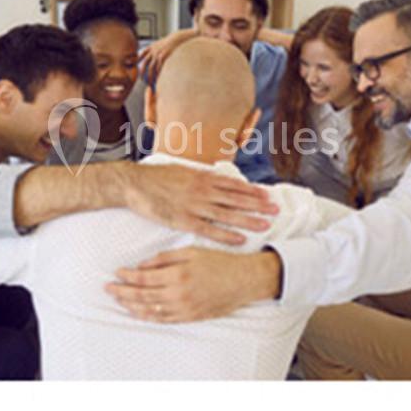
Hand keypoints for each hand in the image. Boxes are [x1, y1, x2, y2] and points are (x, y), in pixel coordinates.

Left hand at [107, 247, 281, 322]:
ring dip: (132, 306)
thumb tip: (142, 266)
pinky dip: (148, 316)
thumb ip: (164, 258)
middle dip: (122, 292)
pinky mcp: (190, 317)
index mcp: (178, 274)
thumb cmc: (219, 262)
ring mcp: (184, 308)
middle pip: (142, 296)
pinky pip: (163, 319)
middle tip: (108, 289)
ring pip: (150, 310)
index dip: (127, 277)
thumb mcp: (192, 252)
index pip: (144, 278)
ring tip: (119, 301)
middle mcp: (178, 294)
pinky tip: (138, 312)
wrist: (244, 280)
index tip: (116, 273)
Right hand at [124, 164, 277, 246]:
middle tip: (276, 210)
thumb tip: (215, 176)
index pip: (233, 184)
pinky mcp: (183, 220)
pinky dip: (225, 234)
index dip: (252, 190)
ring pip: (227, 214)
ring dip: (248, 219)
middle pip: (236, 198)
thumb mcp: (182, 170)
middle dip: (258, 204)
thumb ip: (200, 176)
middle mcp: (202, 190)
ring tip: (265, 225)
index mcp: (202, 177)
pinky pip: (208, 229)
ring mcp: (194, 206)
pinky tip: (239, 239)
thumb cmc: (156, 177)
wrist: (134, 183)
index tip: (268, 195)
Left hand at [137, 28, 195, 84]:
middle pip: (144, 63)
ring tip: (150, 83)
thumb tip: (151, 55)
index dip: (137, 61)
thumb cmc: (170, 43)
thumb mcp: (159, 43)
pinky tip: (158, 79)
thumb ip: (154, 48)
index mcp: (151, 47)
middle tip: (142, 80)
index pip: (141, 55)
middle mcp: (153, 51)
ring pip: (151, 67)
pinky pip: (159, 67)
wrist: (177, 39)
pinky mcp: (163, 56)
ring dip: (150, 76)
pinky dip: (158, 73)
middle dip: (141, 72)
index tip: (135, 67)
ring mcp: (158, 53)